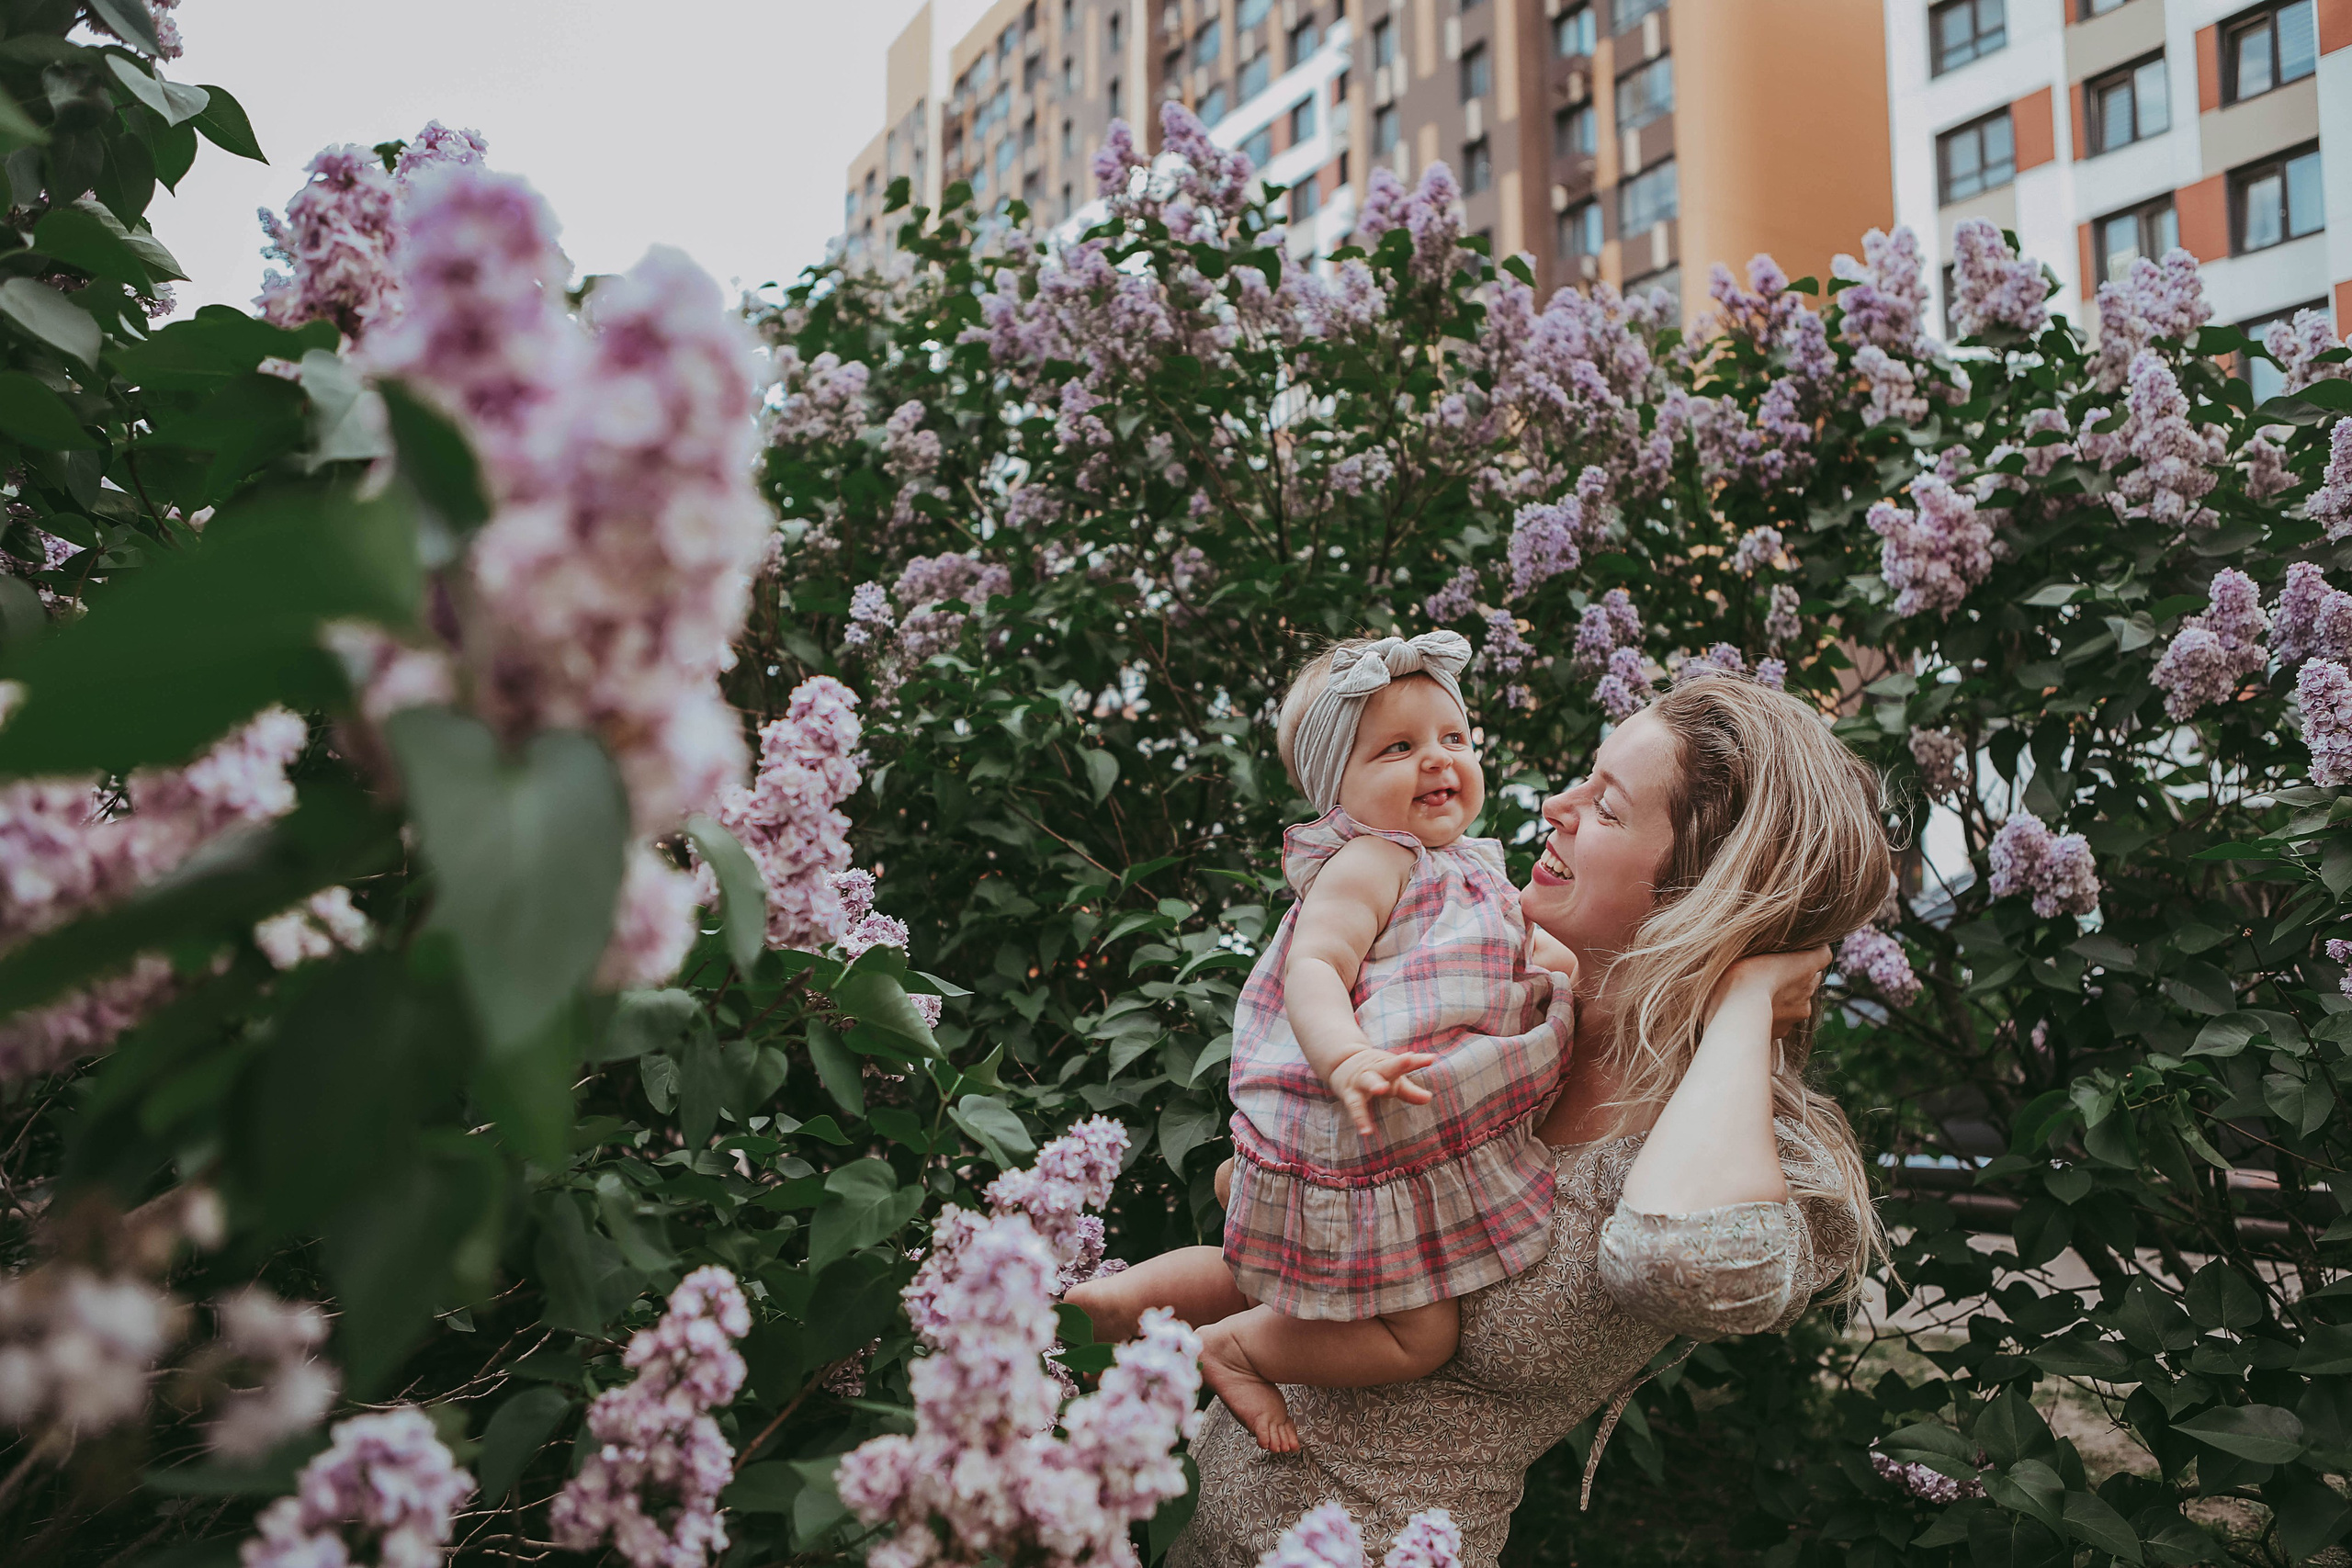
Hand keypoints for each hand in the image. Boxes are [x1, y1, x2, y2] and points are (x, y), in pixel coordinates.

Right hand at [1328, 1048, 1437, 1137]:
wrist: (1340, 1062)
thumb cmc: (1374, 1073)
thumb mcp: (1392, 1079)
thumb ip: (1410, 1091)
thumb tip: (1429, 1098)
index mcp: (1388, 1064)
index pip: (1406, 1063)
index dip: (1418, 1061)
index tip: (1431, 1059)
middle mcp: (1376, 1069)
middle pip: (1388, 1066)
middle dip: (1398, 1064)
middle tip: (1408, 1058)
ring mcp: (1361, 1080)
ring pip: (1369, 1080)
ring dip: (1375, 1083)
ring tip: (1382, 1089)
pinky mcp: (1350, 1094)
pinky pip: (1355, 1107)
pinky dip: (1360, 1119)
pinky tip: (1366, 1132)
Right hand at [1710, 946, 1831, 1036]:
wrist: (1737, 1014)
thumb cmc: (1742, 975)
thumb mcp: (1753, 945)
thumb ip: (1768, 942)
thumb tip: (1766, 934)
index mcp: (1808, 965)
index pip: (1820, 955)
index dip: (1805, 953)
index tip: (1789, 951)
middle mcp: (1809, 990)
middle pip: (1809, 979)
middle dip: (1795, 975)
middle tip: (1769, 970)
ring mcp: (1797, 1013)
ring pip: (1796, 1000)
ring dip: (1782, 996)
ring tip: (1756, 992)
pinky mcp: (1782, 1031)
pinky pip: (1781, 1020)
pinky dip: (1771, 1015)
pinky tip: (1752, 1010)